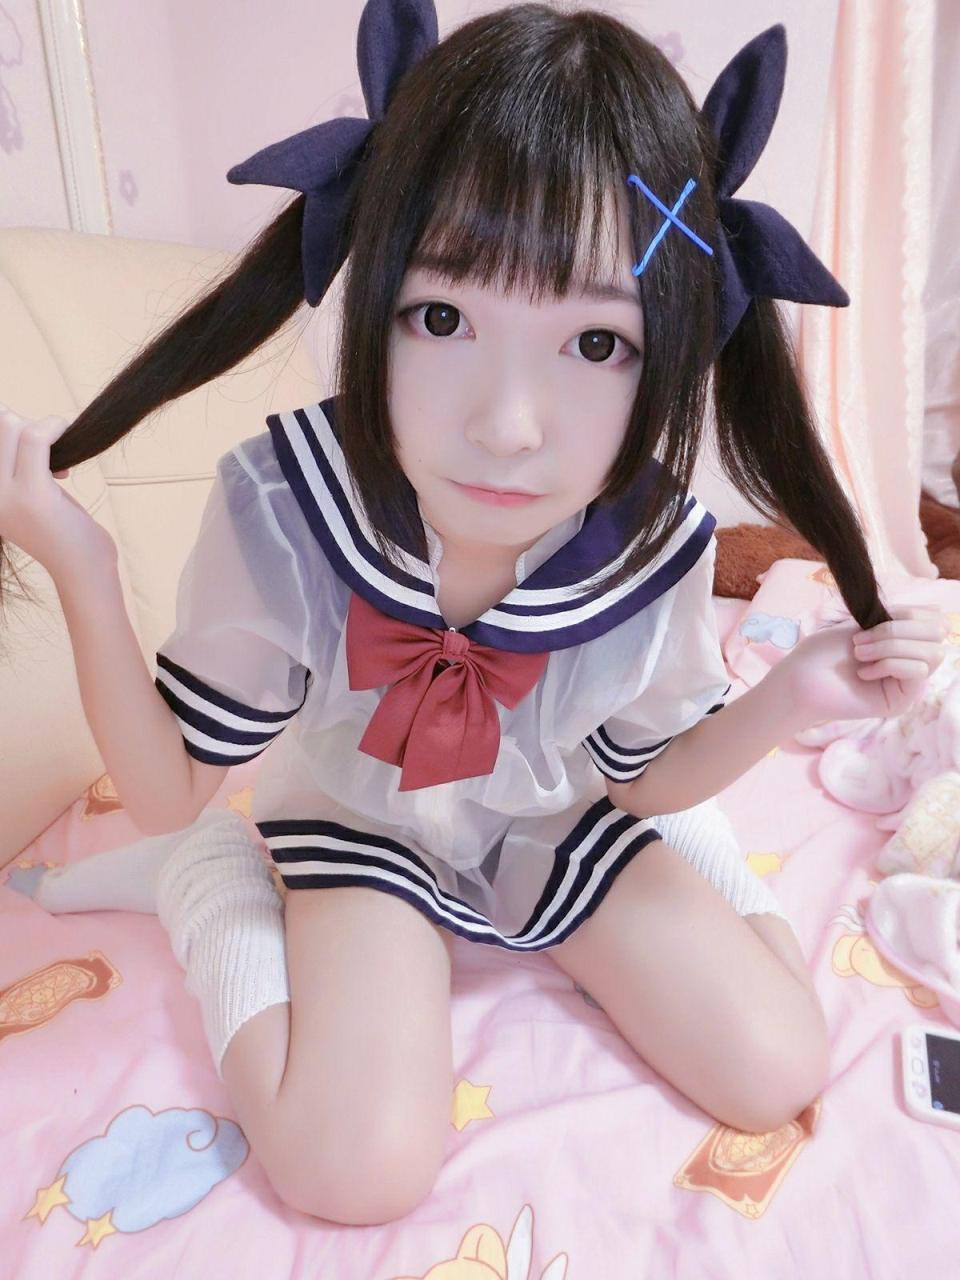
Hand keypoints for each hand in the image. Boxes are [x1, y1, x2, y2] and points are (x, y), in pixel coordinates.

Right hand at [0, 404, 114, 578]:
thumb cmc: (65, 533)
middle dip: (27, 425)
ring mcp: (5, 495)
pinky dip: (54, 426)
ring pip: (10, 425)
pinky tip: (67, 432)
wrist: (84, 572)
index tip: (38, 454)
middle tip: (51, 454)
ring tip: (60, 458)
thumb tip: (12, 417)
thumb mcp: (31, 498)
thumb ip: (17, 468)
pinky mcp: (33, 495)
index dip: (12, 429)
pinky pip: (35, 438)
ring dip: (42, 427)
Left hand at [772, 605, 948, 724]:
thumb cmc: (825, 650)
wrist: (801, 678)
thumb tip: (934, 610)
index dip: (910, 613)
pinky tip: (863, 672)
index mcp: (903, 639)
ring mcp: (908, 682)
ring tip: (859, 653)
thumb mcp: (864, 622)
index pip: (933, 619)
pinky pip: (917, 671)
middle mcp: (911, 659)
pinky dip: (889, 664)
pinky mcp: (902, 700)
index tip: (873, 619)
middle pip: (937, 633)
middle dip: (898, 630)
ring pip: (931, 653)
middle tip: (860, 640)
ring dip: (891, 646)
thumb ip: (898, 616)